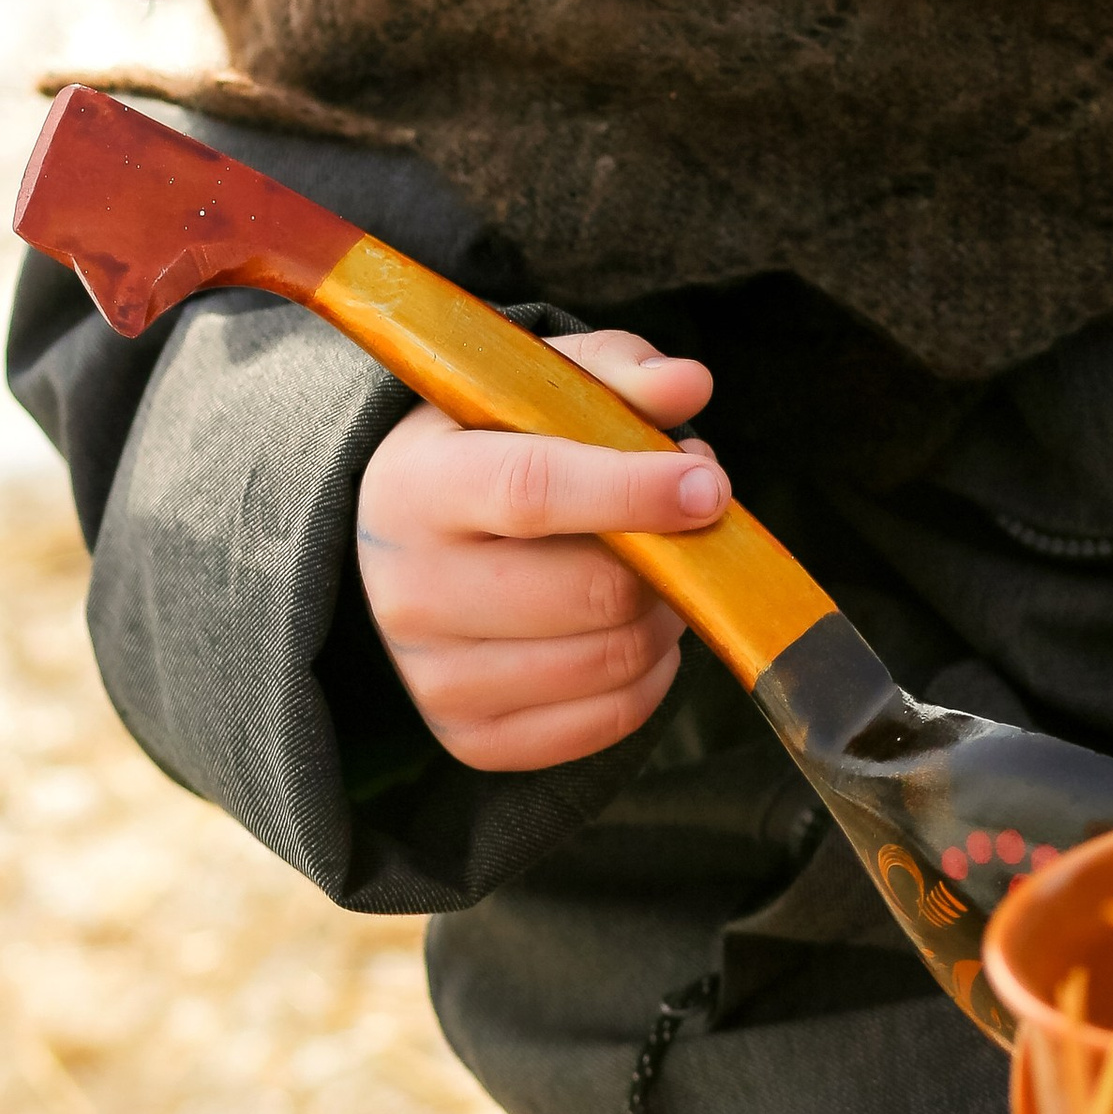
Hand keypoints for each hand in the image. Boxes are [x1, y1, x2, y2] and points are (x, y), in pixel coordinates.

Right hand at [356, 328, 726, 771]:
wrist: (405, 539)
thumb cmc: (493, 444)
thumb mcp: (538, 384)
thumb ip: (617, 372)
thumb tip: (690, 386)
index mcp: (419, 484)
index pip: (534, 491)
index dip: (633, 490)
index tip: (707, 486)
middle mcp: (413, 590)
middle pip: (587, 591)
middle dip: (668, 557)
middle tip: (696, 521)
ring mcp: (435, 678)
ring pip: (608, 660)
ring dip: (667, 614)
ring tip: (666, 568)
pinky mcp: (472, 741)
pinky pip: (606, 722)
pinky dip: (650, 675)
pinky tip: (637, 625)